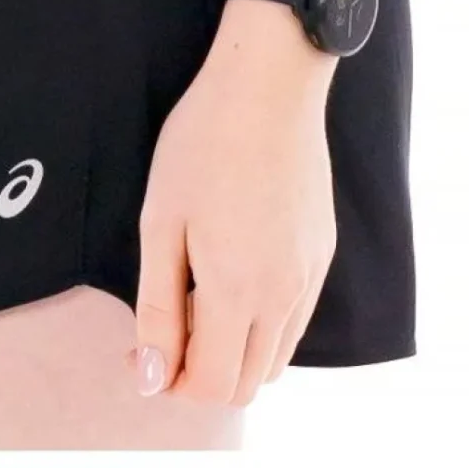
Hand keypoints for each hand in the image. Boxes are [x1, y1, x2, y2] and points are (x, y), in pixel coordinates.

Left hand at [130, 6, 338, 408]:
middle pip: (246, 384)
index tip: (145, 349)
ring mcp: (310, 277)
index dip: (171, 382)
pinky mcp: (323, 254)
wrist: (269, 82)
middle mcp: (284, 296)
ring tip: (200, 294)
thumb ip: (157, 307)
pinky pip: (296, 320)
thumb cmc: (204, 142)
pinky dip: (263, 324)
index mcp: (238, 290)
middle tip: (170, 323)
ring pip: (275, 358)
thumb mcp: (161, 220)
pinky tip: (235, 273)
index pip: (211, 386)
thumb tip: (152, 377)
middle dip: (203, 374)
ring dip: (235, 351)